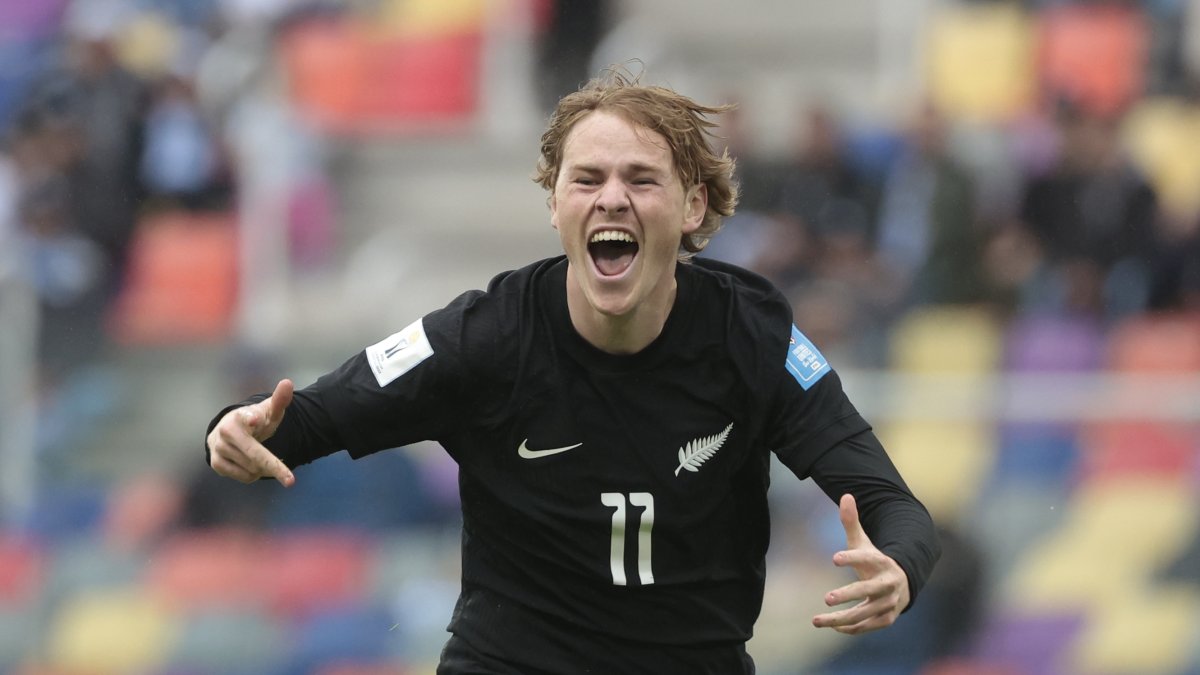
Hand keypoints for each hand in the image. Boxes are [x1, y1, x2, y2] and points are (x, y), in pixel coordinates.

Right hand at [206, 379, 295, 486]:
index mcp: (241, 415)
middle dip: (274, 468)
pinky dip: (254, 475)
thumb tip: (288, 383)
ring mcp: (219, 448)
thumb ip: (280, 400)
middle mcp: (226, 432)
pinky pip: (244, 477)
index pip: (247, 417)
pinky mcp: (216, 463)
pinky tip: (251, 465)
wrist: (229, 431)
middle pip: (255, 454)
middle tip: (291, 482)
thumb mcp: (269, 411)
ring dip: (264, 468)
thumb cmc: (255, 419)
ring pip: (252, 468)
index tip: (255, 420)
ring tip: (262, 457)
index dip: (251, 418)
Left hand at [812, 493, 909, 633]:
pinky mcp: (886, 619)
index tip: (834, 559)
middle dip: (848, 594)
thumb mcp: (864, 543)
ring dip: (840, 619)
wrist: (903, 583)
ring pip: (864, 614)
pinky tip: (831, 625)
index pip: (866, 558)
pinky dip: (849, 628)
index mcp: (882, 562)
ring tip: (815, 620)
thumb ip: (852, 522)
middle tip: (826, 598)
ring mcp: (889, 603)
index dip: (851, 558)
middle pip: (868, 590)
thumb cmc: (875, 561)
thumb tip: (846, 495)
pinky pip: (866, 626)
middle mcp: (888, 584)